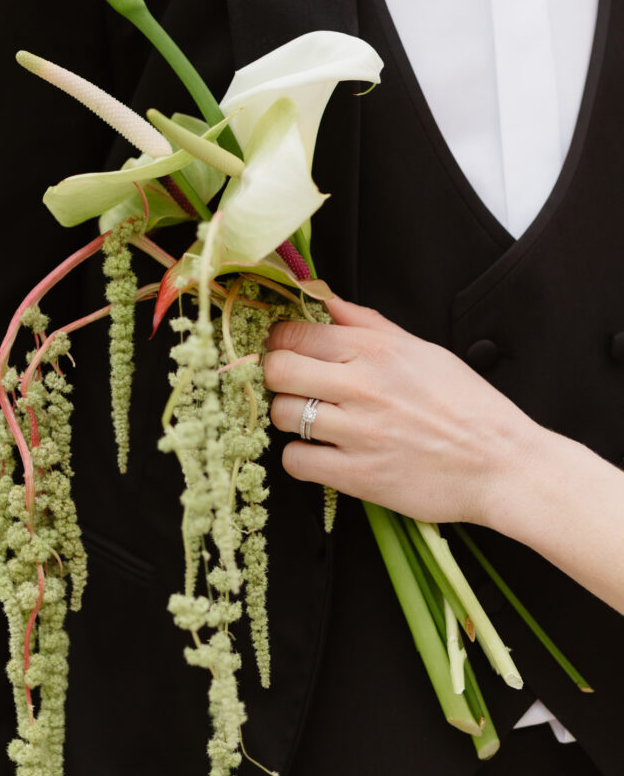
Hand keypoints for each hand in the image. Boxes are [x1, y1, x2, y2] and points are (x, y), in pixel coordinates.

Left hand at [264, 296, 538, 525]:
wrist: (501, 465)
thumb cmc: (468, 407)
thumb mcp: (424, 351)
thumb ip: (369, 325)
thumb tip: (327, 300)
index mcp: (377, 350)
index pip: (295, 333)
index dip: (280, 341)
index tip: (286, 350)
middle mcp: (363, 387)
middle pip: (277, 370)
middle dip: (275, 376)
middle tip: (291, 385)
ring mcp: (357, 433)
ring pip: (282, 414)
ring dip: (288, 417)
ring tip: (311, 420)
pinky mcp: (357, 476)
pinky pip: (297, 462)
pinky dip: (300, 458)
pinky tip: (320, 453)